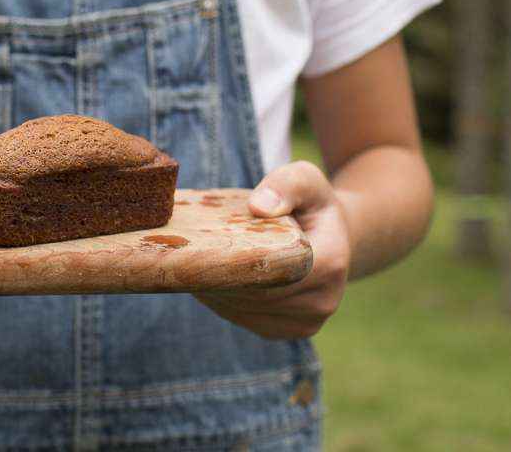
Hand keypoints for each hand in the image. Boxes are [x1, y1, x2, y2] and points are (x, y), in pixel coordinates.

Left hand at [193, 161, 350, 339]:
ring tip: (187, 267)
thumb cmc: (311, 203)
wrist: (331, 236)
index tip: (198, 249)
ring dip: (212, 292)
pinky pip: (243, 319)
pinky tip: (204, 280)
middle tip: (179, 258)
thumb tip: (259, 205)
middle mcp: (322, 301)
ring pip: (242, 311)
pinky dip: (220, 302)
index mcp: (329, 264)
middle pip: (252, 297)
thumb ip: (286, 184)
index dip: (230, 264)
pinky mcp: (285, 331)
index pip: (269, 273)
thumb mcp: (305, 178)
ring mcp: (305, 323)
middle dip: (214, 278)